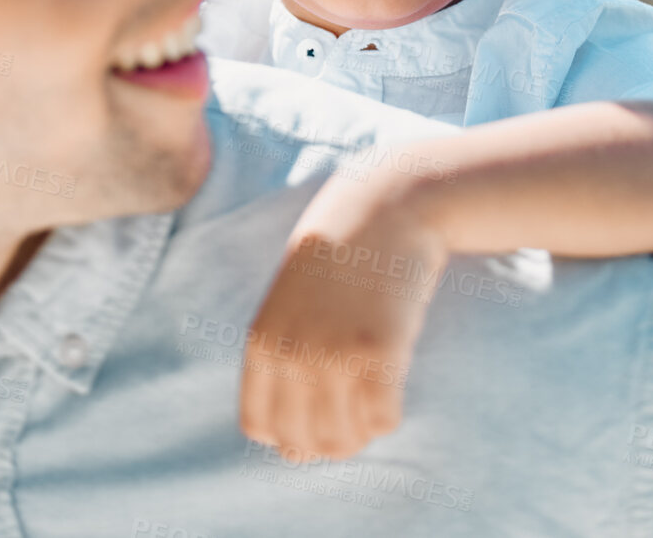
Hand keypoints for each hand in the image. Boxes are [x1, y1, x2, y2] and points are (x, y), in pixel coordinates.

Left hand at [239, 175, 447, 459]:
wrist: (387, 206)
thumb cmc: (341, 253)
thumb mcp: (288, 300)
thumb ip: (282, 356)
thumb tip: (290, 446)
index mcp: (262, 340)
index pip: (260, 426)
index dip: (290, 436)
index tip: (315, 423)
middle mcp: (293, 353)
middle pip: (302, 441)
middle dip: (329, 443)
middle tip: (353, 420)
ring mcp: (335, 354)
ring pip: (344, 439)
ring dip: (360, 435)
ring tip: (372, 407)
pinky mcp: (380, 352)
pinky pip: (384, 420)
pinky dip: (389, 417)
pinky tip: (392, 390)